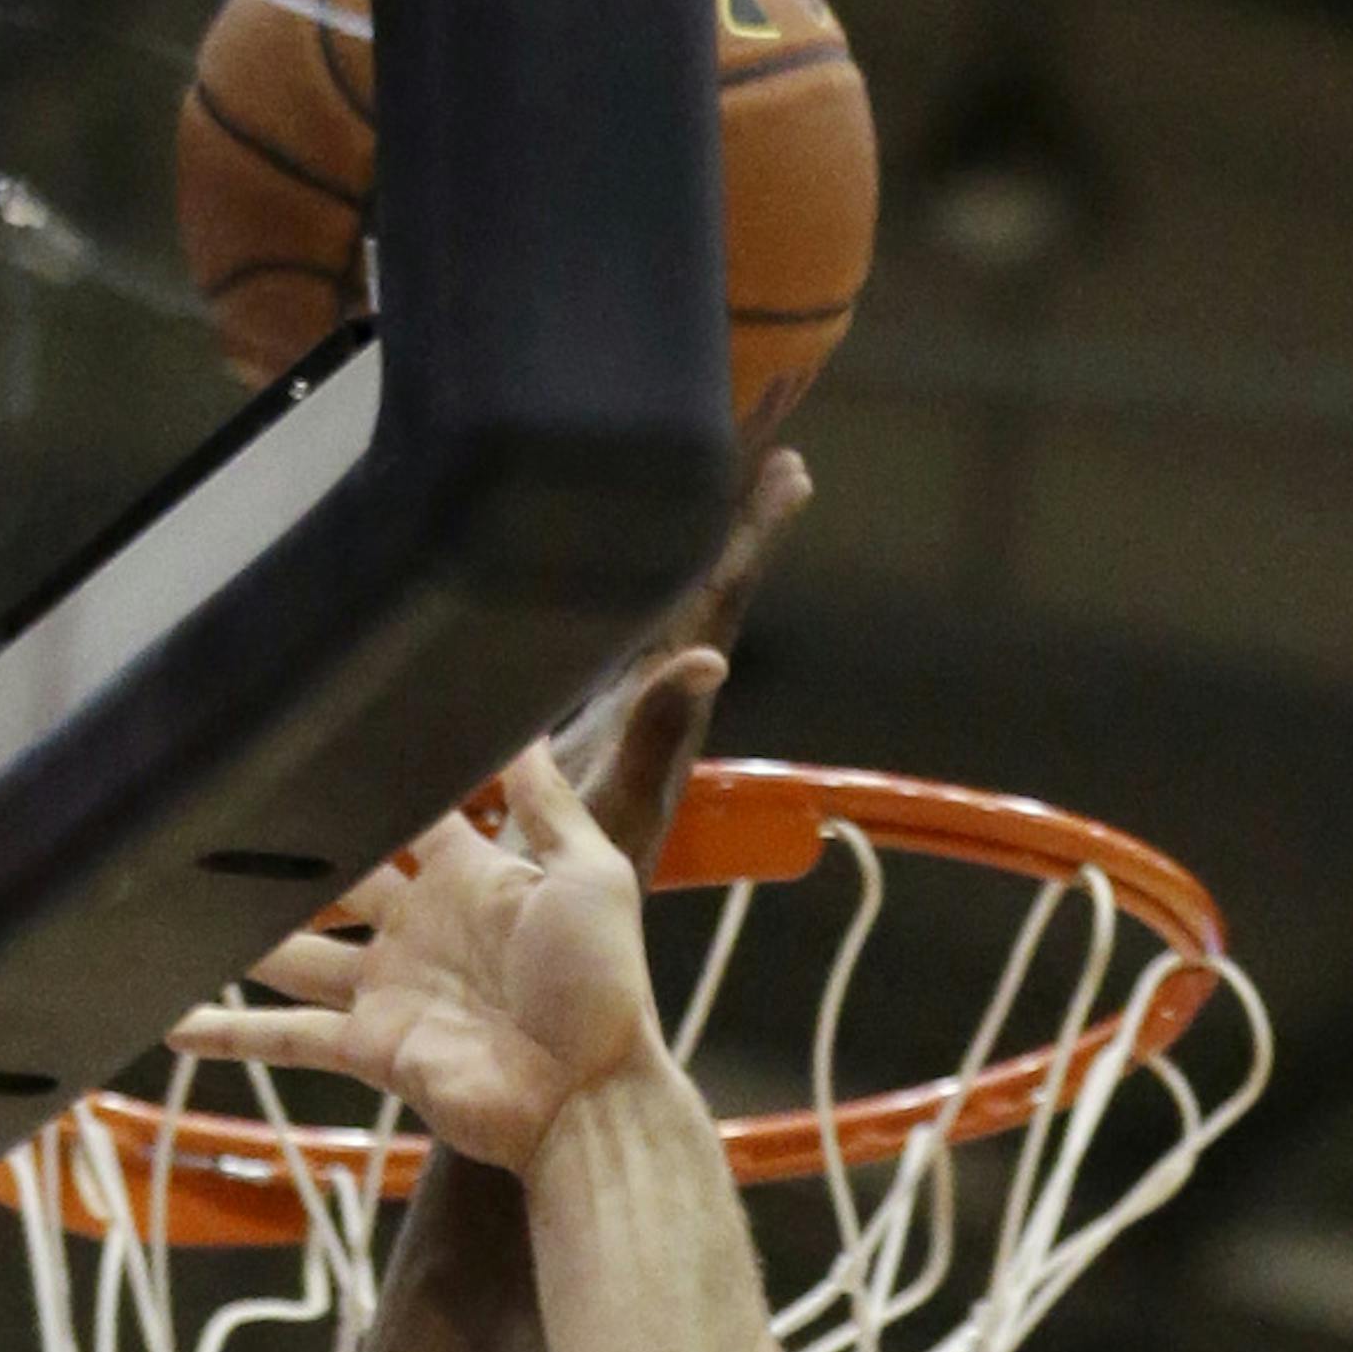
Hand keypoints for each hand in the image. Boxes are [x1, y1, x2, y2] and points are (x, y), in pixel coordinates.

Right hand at [172, 747, 662, 1175]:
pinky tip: (169, 1019)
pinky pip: (287, 1038)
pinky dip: (228, 1033)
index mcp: (470, 875)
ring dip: (238, 933)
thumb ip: (548, 800)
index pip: (407, 811)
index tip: (310, 733)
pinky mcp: (369, 1047)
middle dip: (284, 845)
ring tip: (171, 898)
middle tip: (216, 800)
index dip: (367, 778)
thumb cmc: (602, 988)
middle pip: (334, 872)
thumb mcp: (591, 872)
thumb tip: (525, 719)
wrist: (589, 1099)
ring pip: (292, 950)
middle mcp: (419, 926)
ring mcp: (388, 988)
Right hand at [558, 446, 808, 878]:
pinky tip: (639, 568)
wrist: (559, 912)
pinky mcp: (603, 711)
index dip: (754, 531)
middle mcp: (665, 683)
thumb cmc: (584, 861)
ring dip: (702, 541)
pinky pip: (637, 625)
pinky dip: (646, 583)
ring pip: (678, 598)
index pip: (722, 593)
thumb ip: (659, 721)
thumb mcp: (621, 789)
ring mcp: (637, 695)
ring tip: (725, 480)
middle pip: (712, 580)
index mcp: (670, 688)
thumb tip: (710, 656)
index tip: (793, 469)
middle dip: (742, 513)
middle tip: (777, 439)